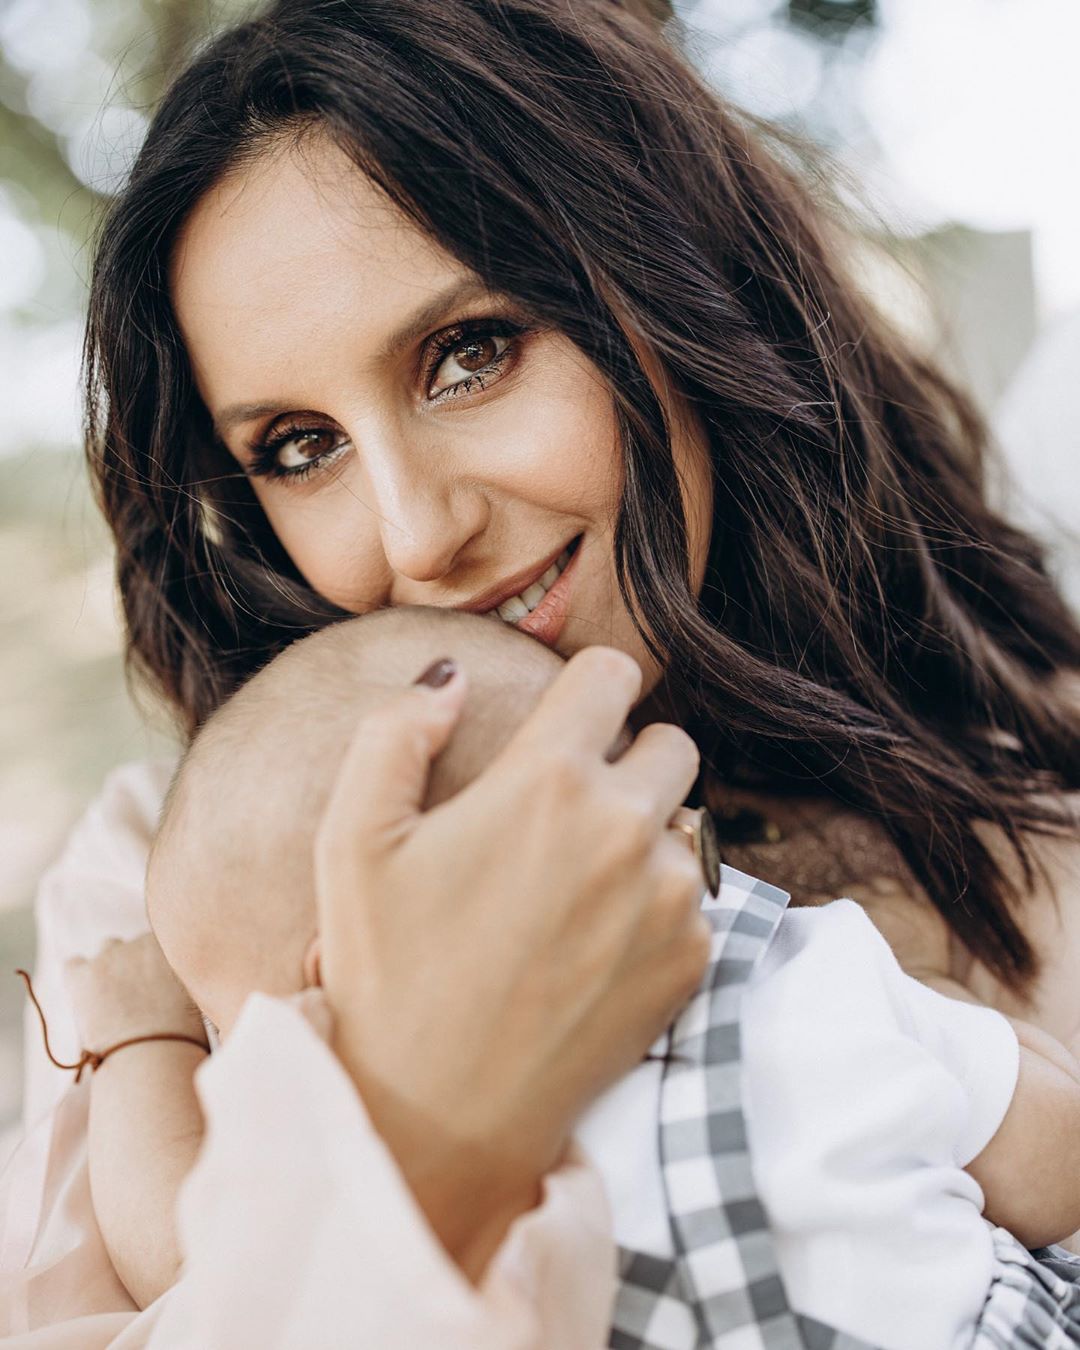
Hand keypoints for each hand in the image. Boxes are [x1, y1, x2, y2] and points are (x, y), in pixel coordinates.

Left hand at [65, 933, 207, 1050]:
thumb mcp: (197, 997)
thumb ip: (185, 978)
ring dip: (110, 967)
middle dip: (135, 965)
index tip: (158, 984)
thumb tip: (178, 981)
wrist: (152, 1057)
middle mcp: (141, 942)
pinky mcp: (82, 975)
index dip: (157, 964)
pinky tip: (86, 997)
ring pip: (107, 949)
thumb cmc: (181, 1037)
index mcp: (173, 946)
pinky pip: (73, 965)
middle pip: (135, 944)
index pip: (161, 941)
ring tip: (112, 999)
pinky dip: (78, 977)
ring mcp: (110, 956)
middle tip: (138, 996)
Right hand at [313, 646, 709, 1274]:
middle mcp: (627, 826)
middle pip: (670, 742)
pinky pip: (699, 898)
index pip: (613, 673)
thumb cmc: (386, 969)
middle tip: (568, 812)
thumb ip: (396, 732)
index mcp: (549, 779)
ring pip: (687, 823)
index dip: (587, 688)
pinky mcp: (695, 959)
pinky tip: (596, 946)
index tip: (567, 719)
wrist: (442, 1113)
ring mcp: (672, 897)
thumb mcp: (352, 839)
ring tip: (577, 888)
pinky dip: (661, 906)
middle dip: (627, 759)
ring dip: (647, 835)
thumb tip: (452, 676)